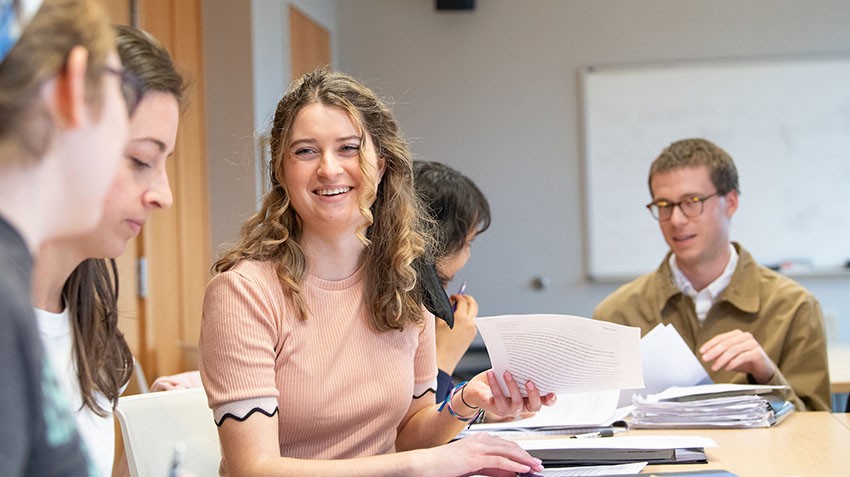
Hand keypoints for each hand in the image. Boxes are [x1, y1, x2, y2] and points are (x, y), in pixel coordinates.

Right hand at [420, 433, 543, 476]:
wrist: (425, 464)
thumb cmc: (444, 466)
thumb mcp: (472, 466)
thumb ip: (490, 468)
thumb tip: (507, 471)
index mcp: (479, 440)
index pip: (506, 444)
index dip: (521, 452)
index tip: (531, 461)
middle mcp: (480, 440)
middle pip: (510, 446)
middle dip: (526, 455)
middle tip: (538, 464)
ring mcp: (477, 447)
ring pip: (508, 451)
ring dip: (524, 460)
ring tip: (535, 467)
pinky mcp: (474, 457)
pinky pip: (499, 461)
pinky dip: (513, 465)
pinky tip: (522, 469)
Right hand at [436, 294, 478, 373]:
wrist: (443, 359)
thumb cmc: (438, 343)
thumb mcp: (438, 322)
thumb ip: (444, 308)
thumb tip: (448, 301)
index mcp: (461, 318)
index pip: (463, 300)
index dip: (457, 296)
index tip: (452, 297)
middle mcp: (470, 323)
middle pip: (473, 304)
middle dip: (467, 298)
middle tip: (460, 298)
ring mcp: (472, 330)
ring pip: (473, 313)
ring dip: (467, 308)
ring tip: (456, 311)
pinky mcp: (472, 336)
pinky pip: (471, 322)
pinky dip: (467, 318)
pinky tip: (457, 321)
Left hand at [462, 370, 556, 418]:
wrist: (479, 389)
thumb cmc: (500, 380)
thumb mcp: (514, 374)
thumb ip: (522, 371)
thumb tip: (528, 355)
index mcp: (530, 399)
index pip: (544, 402)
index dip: (550, 400)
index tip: (552, 393)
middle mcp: (523, 407)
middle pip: (534, 406)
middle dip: (533, 395)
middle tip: (529, 382)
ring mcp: (511, 410)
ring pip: (517, 402)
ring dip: (512, 387)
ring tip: (507, 373)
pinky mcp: (498, 409)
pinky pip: (498, 398)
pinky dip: (495, 384)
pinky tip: (492, 374)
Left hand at [699, 329, 774, 382]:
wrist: (763, 368)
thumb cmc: (745, 360)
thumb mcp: (730, 356)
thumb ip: (720, 353)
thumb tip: (706, 355)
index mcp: (737, 334)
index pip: (720, 338)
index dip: (709, 344)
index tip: (701, 351)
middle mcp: (745, 336)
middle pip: (726, 343)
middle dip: (713, 352)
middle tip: (705, 359)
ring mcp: (752, 344)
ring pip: (733, 350)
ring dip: (721, 360)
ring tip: (714, 367)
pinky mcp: (757, 353)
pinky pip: (742, 357)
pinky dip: (733, 363)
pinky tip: (727, 368)